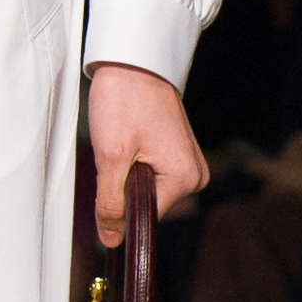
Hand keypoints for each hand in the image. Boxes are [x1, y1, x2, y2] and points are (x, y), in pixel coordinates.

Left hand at [88, 63, 209, 244]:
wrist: (132, 62)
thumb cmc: (125, 101)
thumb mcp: (111, 157)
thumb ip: (111, 203)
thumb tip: (112, 238)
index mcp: (185, 179)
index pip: (146, 217)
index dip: (119, 208)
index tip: (106, 182)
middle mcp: (195, 175)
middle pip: (148, 205)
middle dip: (123, 188)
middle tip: (115, 152)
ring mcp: (188, 163)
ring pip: (146, 189)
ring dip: (126, 175)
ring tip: (123, 142)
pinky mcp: (178, 153)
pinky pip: (151, 174)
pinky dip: (133, 165)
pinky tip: (129, 141)